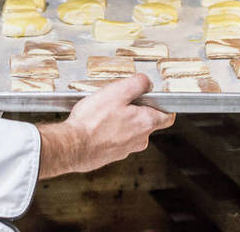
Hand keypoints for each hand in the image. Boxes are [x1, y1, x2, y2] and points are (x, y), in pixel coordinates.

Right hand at [36, 74, 174, 178]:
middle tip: (118, 100)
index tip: (153, 98)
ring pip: (130, 131)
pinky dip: (109, 132)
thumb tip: (146, 82)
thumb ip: (137, 84)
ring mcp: (125, 150)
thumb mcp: (117, 92)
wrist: (72, 146)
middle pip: (147, 122)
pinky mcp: (111, 155)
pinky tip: (96, 125)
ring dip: (121, 121)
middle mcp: (139, 140)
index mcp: (145, 123)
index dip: (163, 105)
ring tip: (103, 113)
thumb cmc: (93, 121)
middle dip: (136, 110)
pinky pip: (116, 140)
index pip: (167, 117)